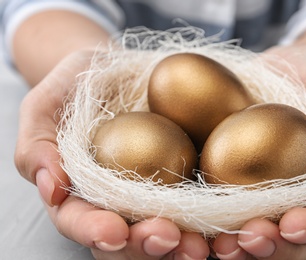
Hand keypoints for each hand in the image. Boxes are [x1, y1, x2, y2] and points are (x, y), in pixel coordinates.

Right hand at [14, 50, 208, 258]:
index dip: (94, 231)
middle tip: (167, 238)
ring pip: (163, 234)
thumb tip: (52, 188)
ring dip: (180, 245)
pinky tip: (225, 226)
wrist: (113, 73)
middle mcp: (115, 203)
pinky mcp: (182, 183)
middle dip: (145, 246)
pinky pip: (197, 208)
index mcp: (78, 195)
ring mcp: (150, 196)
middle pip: (126, 239)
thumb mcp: (44, 106)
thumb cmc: (73, 88)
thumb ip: (36, 146)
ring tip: (198, 245)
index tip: (113, 231)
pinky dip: (209, 222)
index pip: (79, 221)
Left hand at [211, 45, 305, 258]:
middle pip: (291, 240)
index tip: (293, 225)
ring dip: (240, 248)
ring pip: (256, 235)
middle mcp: (296, 197)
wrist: (282, 68)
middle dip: (273, 247)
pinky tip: (196, 227)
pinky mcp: (230, 182)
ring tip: (221, 246)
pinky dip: (210, 225)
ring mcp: (262, 193)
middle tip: (250, 239)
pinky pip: (221, 210)